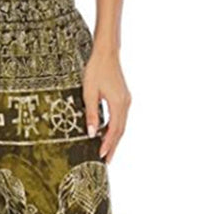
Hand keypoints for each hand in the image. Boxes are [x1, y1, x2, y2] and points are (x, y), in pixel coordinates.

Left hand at [82, 47, 131, 163]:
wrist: (107, 53)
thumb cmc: (96, 69)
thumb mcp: (89, 92)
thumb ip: (91, 114)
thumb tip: (91, 133)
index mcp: (118, 103)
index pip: (114, 130)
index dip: (107, 144)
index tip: (101, 156)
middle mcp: (125, 103)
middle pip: (120, 131)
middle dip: (113, 147)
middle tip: (106, 161)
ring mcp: (126, 100)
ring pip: (121, 125)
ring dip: (114, 139)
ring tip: (107, 151)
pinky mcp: (123, 98)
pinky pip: (120, 118)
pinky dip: (115, 128)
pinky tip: (107, 134)